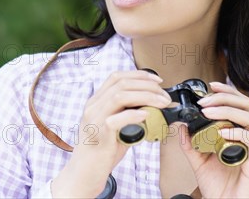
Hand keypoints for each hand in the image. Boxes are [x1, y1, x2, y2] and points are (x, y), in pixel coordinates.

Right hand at [51, 70, 170, 197]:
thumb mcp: (114, 127)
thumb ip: (127, 115)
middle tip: (164, 95)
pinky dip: (133, 114)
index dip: (139, 75)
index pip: (116, 77)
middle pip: (121, 83)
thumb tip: (152, 108)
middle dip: (147, 85)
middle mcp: (93, 106)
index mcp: (96, 102)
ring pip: (120, 96)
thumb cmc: (101, 152)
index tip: (157, 80)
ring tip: (162, 103)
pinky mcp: (99, 134)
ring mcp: (94, 119)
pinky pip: (116, 118)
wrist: (84, 174)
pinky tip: (146, 115)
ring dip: (146, 96)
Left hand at [178, 81, 248, 198]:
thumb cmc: (217, 186)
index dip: (226, 92)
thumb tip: (181, 124)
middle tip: (205, 101)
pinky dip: (237, 132)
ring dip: (227, 111)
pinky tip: (222, 133)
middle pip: (246, 105)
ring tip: (208, 113)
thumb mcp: (197, 160)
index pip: (237, 104)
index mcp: (236, 132)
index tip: (210, 86)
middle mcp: (246, 137)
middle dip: (225, 97)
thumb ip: (189, 143)